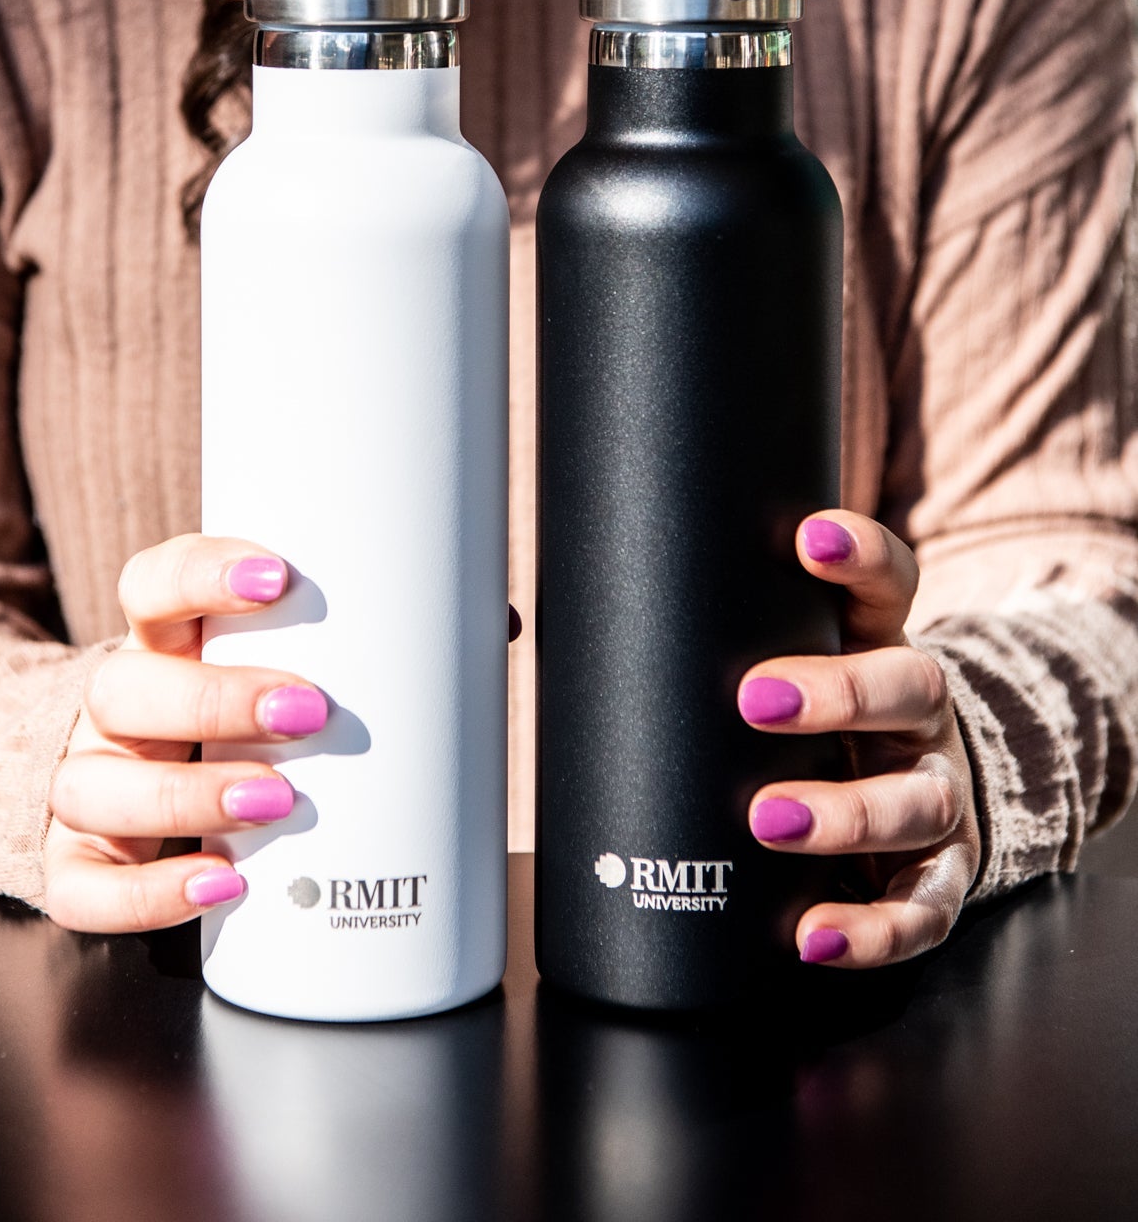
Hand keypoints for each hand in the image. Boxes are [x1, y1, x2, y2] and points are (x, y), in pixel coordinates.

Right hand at [44, 534, 325, 932]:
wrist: (141, 795)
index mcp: (158, 645)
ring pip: (92, 787)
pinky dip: (148, 893)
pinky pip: (83, 889)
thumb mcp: (273, 670)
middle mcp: (111, 711)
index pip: (151, 586)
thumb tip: (488, 636)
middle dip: (213, 700)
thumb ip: (347, 654)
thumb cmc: (239, 723)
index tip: (276, 578)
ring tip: (277, 803)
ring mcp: (85, 788)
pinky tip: (221, 882)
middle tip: (307, 712)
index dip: (199, 575)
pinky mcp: (74, 866)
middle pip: (120, 688)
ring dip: (187, 796)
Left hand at [738, 510, 980, 968]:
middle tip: (756, 700)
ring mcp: (939, 794)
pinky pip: (922, 909)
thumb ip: (705, 632)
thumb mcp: (781, 660)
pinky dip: (872, 930)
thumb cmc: (814, 716)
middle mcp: (921, 714)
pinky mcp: (942, 875)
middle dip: (838, 693)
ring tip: (769, 820)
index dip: (859, 554)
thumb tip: (533, 619)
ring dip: (846, 813)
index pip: (887, 582)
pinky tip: (814, 935)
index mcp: (880, 643)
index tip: (808, 538)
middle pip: (909, 686)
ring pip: (918, 801)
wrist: (907, 793)